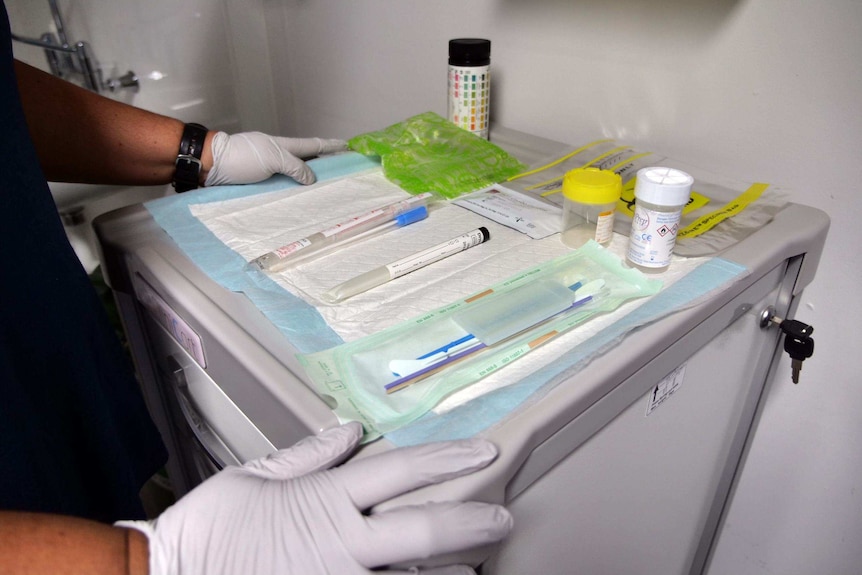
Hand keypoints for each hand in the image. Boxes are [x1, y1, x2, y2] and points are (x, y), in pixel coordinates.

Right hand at [119, 422, 511, 574]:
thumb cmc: (208, 533)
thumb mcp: (254, 479)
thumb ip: (308, 456)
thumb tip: (347, 430)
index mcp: (325, 500)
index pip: (400, 470)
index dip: (446, 458)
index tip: (482, 451)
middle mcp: (340, 543)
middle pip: (421, 527)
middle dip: (468, 521)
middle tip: (502, 518)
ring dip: (448, 572)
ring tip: (476, 567)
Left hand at [204, 131, 347, 185]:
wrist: (210, 165)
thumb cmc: (241, 157)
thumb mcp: (273, 158)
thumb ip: (295, 167)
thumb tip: (312, 179)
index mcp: (284, 147)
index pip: (313, 145)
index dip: (331, 146)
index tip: (348, 146)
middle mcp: (279, 158)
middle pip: (307, 163)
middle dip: (325, 166)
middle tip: (343, 174)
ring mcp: (270, 172)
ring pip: (295, 178)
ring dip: (310, 184)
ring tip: (327, 193)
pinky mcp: (260, 186)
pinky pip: (283, 190)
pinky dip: (295, 195)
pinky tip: (301, 204)